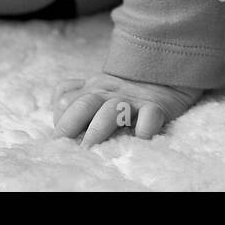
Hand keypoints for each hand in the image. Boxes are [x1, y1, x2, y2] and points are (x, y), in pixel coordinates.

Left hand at [52, 72, 203, 146]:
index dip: (59, 117)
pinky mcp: (156, 107)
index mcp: (92, 88)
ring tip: (90, 150)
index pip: (65, 97)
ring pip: (111, 110)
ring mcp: (132, 100)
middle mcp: (108, 92)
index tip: (60, 138)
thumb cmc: (125, 93)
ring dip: (98, 130)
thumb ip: (79, 102)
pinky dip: (143, 129)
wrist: (164, 75)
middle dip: (70, 126)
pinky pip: (149, 116)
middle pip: (83, 104)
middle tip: (66, 147)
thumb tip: (60, 130)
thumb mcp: (98, 90)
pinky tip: (138, 139)